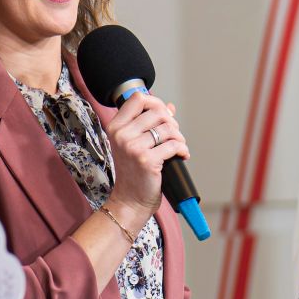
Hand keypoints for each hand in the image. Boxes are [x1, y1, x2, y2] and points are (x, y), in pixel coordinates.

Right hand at [102, 93, 189, 226]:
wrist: (129, 200)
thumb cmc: (133, 172)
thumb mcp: (133, 144)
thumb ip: (148, 123)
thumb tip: (169, 107)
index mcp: (115, 127)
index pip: (138, 98)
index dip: (156, 103)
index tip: (164, 115)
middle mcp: (121, 135)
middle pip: (157, 112)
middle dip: (171, 122)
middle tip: (173, 135)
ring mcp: (133, 147)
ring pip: (168, 128)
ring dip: (179, 137)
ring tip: (178, 147)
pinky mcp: (146, 160)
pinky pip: (174, 145)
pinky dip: (183, 149)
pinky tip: (182, 155)